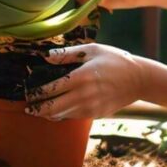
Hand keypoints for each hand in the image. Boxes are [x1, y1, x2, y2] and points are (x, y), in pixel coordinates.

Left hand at [25, 43, 144, 119]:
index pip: (52, 88)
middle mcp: (84, 95)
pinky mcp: (96, 114)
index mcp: (81, 77)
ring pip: (63, 115)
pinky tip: (57, 112)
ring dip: (49, 114)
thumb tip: (47, 56)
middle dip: (38, 109)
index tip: (28, 94)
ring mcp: (91, 107)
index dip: (37, 93)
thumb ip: (68, 54)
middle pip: (54, 107)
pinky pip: (74, 117)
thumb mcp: (92, 50)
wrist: (139, 79)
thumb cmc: (115, 60)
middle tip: (28, 108)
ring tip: (39, 111)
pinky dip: (63, 115)